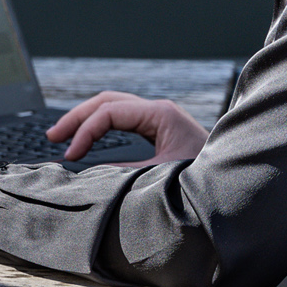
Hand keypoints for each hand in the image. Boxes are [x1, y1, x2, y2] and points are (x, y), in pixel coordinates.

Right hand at [47, 92, 207, 163]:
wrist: (234, 185)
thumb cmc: (205, 179)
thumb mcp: (160, 176)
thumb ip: (122, 171)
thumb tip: (88, 170)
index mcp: (160, 114)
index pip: (109, 113)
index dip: (85, 132)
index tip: (71, 156)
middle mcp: (159, 110)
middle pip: (106, 102)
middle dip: (77, 118)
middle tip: (53, 136)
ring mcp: (159, 117)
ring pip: (112, 107)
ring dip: (86, 120)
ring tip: (63, 136)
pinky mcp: (160, 129)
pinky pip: (122, 119)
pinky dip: (101, 126)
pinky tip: (89, 138)